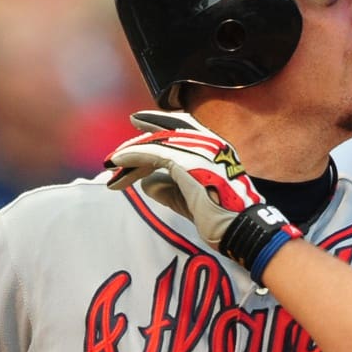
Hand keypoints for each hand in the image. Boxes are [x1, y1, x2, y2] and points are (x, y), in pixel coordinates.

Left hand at [105, 111, 289, 261]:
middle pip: (167, 129)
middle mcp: (210, 141)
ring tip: (112, 165)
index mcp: (215, 146)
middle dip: (140, 138)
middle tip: (118, 152)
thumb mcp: (189, 199)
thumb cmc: (220, 217)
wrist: (239, 228)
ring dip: (131, 152)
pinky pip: (153, 153)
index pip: (183, 125)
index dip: (158, 123)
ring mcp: (201, 149)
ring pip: (157, 142)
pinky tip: (119, 164)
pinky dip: (133, 157)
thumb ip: (168, 188)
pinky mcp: (188, 162)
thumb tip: (147, 183)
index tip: (138, 125)